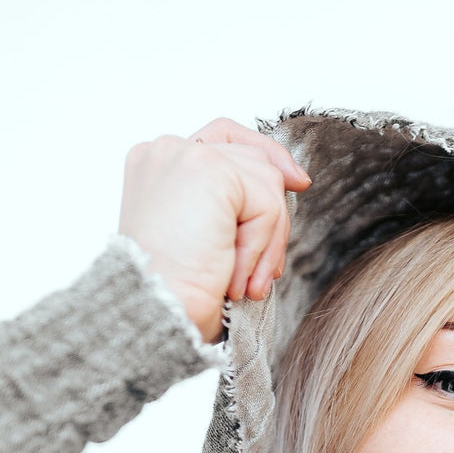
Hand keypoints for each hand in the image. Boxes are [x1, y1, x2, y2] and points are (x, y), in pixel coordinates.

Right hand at [117, 116, 310, 344]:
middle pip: (252, 158)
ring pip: (266, 182)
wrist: (155, 316)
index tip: (298, 184)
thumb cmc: (176, 294)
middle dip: (271, 217)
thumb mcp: (208, 237)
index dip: (264, 154)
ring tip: (247, 286)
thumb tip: (296, 180)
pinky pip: (265, 204)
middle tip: (267, 274)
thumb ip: (237, 200)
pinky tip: (237, 280)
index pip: (223, 136)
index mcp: (157, 165)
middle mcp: (166, 151)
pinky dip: (261, 248)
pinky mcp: (208, 170)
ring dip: (267, 243)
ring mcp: (184, 155)